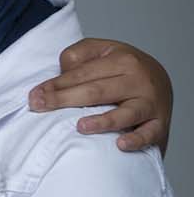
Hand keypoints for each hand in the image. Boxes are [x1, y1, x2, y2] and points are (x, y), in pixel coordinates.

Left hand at [29, 38, 173, 152]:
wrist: (161, 80)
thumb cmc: (123, 68)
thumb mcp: (102, 51)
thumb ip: (79, 57)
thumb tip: (60, 76)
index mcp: (122, 60)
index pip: (82, 74)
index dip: (55, 85)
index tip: (34, 96)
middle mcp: (138, 80)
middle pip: (97, 91)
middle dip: (65, 100)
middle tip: (39, 107)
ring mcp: (150, 103)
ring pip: (126, 113)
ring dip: (103, 121)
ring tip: (80, 126)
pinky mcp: (160, 125)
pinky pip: (149, 134)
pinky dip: (137, 140)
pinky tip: (121, 145)